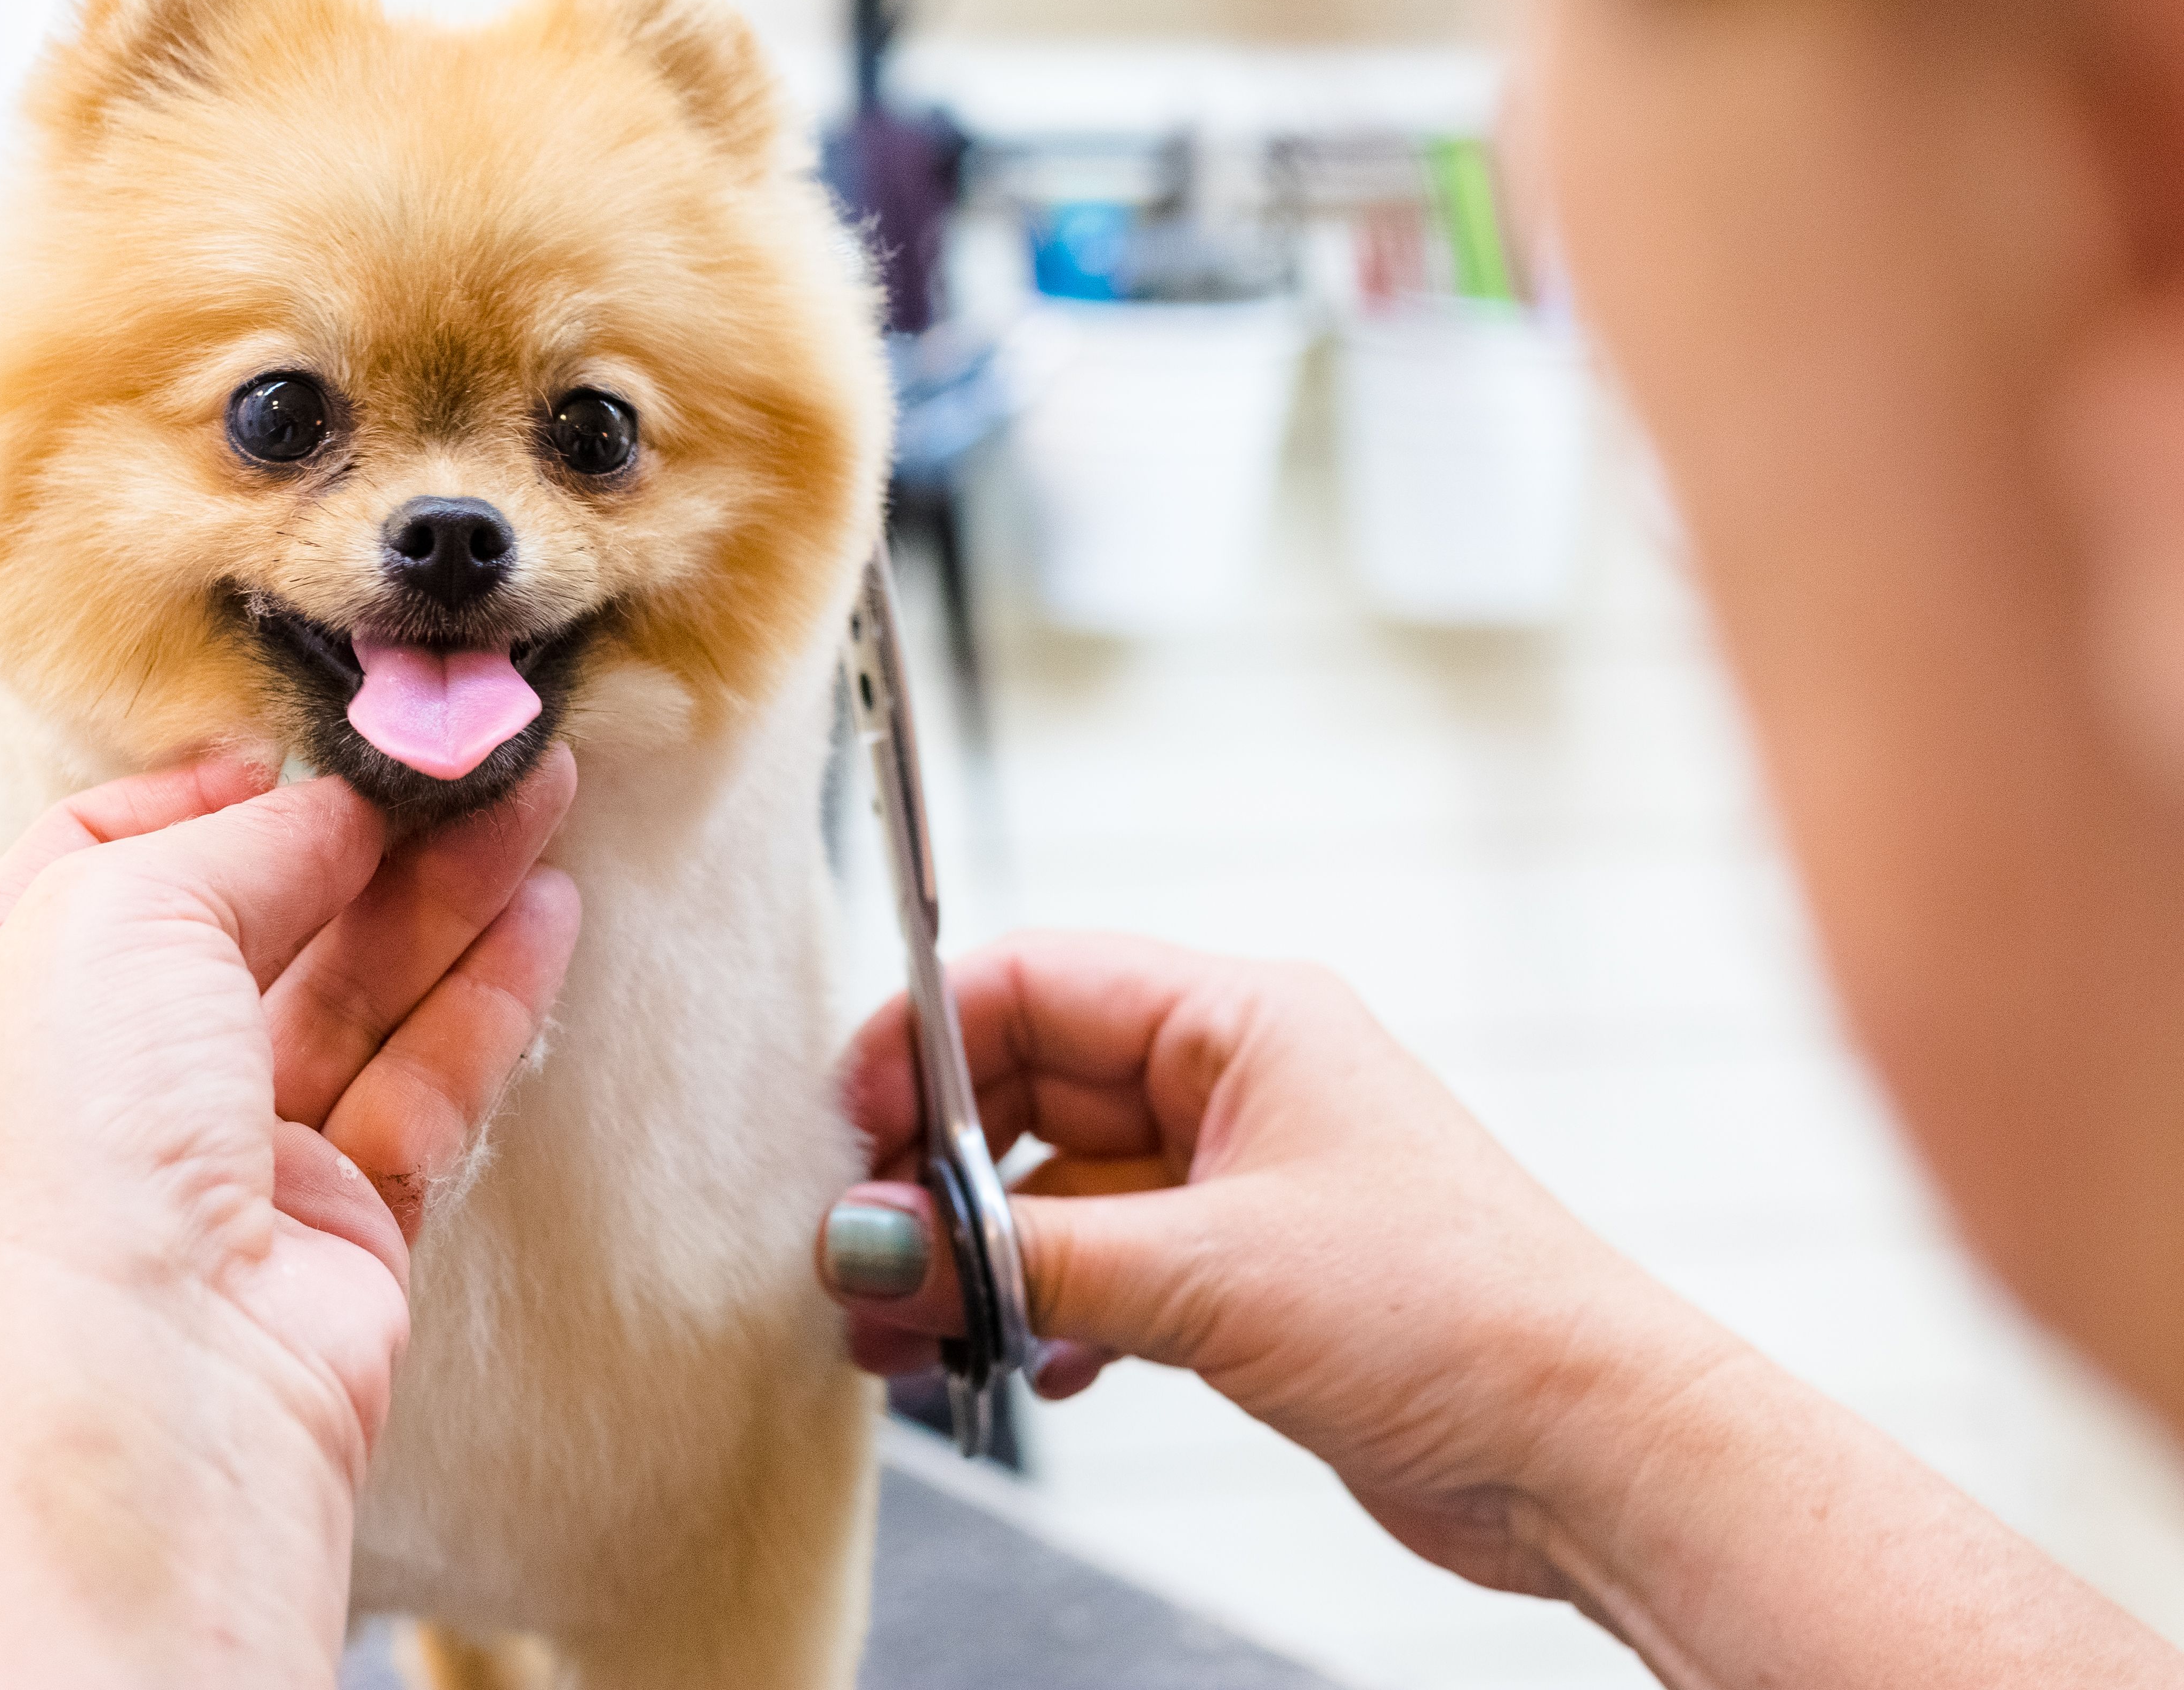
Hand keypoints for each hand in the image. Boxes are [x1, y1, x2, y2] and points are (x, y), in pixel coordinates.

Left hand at [0, 751, 575, 1689]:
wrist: (148, 1397)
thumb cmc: (77, 1145)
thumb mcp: (120, 917)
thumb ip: (239, 843)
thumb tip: (334, 801)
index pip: (100, 858)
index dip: (206, 791)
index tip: (313, 739)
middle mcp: (104, 1082)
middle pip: (257, 920)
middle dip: (368, 832)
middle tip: (481, 754)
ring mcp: (221, 1162)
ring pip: (354, 997)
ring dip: (449, 896)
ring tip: (542, 796)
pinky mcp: (334, 1229)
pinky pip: (418, 1091)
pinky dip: (482, 1003)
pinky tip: (546, 919)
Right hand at [819, 931, 1721, 1597]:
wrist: (1588, 1451)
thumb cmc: (1450, 1318)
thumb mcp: (1203, 1277)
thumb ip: (1018, 1256)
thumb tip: (872, 1247)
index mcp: (1241, 1020)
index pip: (1032, 985)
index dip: (922, 1043)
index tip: (848, 1130)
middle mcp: (1236, 1080)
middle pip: (1029, 1087)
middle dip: (934, 1176)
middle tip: (861, 1262)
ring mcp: (1240, 1179)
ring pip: (1057, 1188)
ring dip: (977, 1260)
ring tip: (905, 1341)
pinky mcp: (1247, 1273)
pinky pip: (1104, 1266)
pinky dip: (1050, 1313)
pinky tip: (1027, 1370)